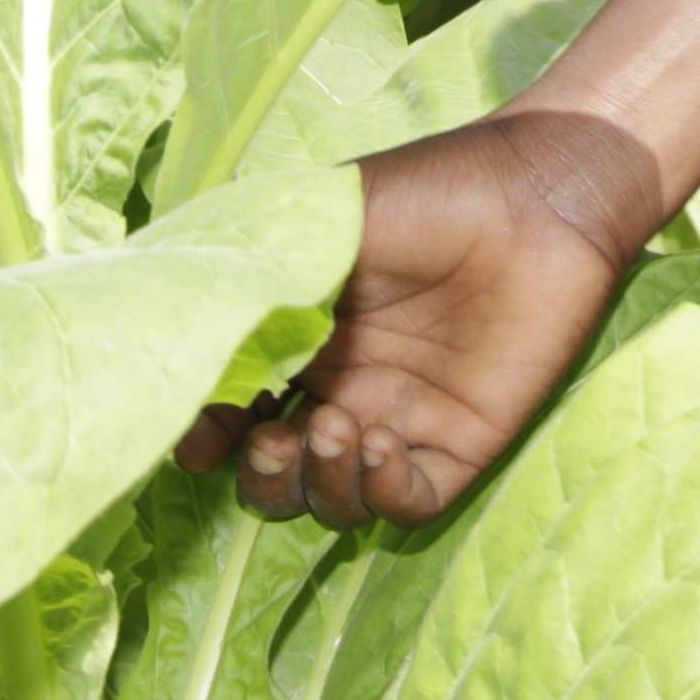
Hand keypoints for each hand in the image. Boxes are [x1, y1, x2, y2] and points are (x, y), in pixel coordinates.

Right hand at [181, 108, 657, 526]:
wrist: (534, 196)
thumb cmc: (425, 194)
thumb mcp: (314, 224)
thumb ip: (246, 273)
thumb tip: (165, 317)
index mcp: (297, 336)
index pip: (231, 411)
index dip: (205, 433)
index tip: (199, 429)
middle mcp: (340, 387)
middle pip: (271, 472)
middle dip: (258, 472)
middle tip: (271, 437)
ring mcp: (398, 419)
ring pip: (328, 498)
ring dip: (316, 481)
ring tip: (338, 428)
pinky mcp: (459, 444)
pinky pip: (401, 505)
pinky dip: (378, 491)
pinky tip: (381, 442)